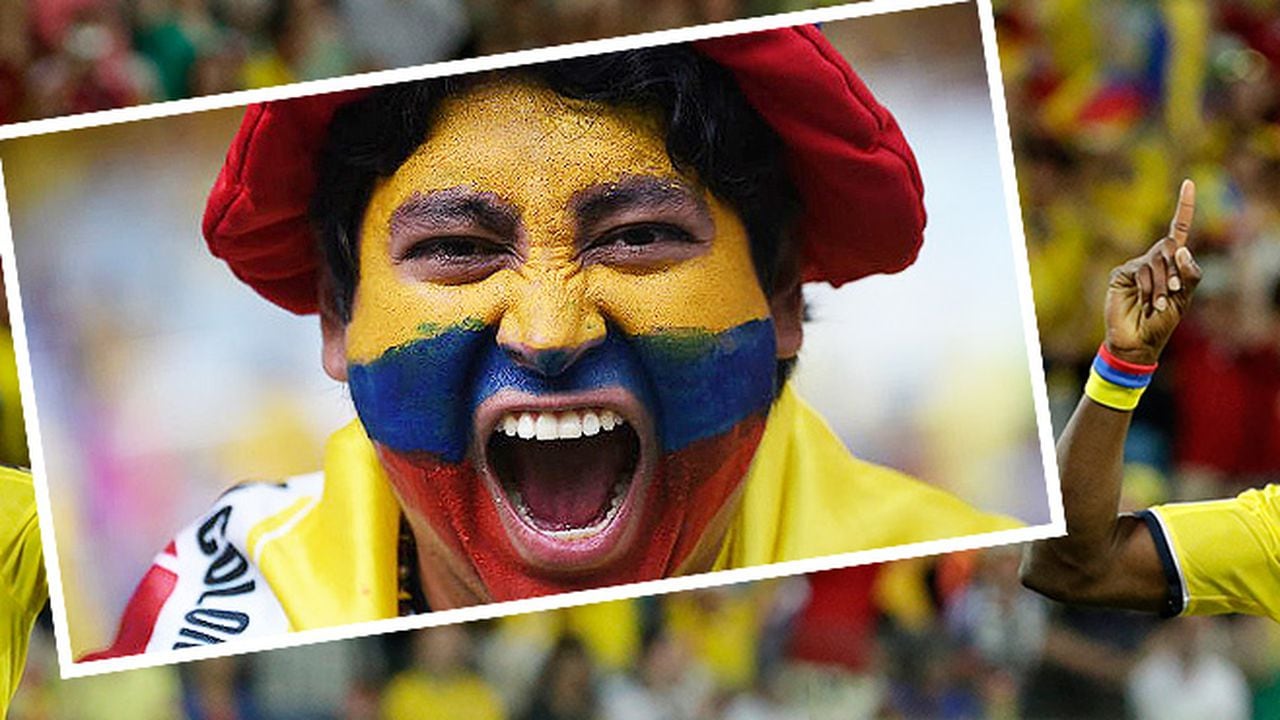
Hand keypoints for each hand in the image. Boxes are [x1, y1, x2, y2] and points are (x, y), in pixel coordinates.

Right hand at [1103, 179, 1201, 365]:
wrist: (1138, 341)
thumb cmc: (1162, 322)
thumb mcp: (1184, 298)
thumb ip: (1189, 274)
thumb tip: (1179, 247)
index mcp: (1171, 263)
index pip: (1178, 229)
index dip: (1184, 206)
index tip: (1189, 182)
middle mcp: (1153, 260)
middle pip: (1168, 246)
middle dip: (1174, 272)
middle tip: (1172, 293)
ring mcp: (1135, 266)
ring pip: (1156, 261)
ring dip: (1162, 286)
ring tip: (1158, 305)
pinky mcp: (1120, 274)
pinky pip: (1141, 271)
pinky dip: (1149, 288)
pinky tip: (1147, 302)